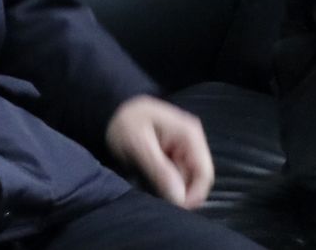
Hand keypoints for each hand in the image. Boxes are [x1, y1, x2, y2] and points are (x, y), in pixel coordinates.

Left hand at [105, 94, 214, 208]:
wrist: (112, 108)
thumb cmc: (125, 121)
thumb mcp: (139, 145)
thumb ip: (160, 170)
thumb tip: (179, 197)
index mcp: (189, 134)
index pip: (204, 172)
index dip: (194, 195)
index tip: (175, 208)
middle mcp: (192, 140)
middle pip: (196, 177)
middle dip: (181, 192)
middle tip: (157, 198)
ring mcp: (183, 146)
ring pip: (186, 178)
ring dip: (172, 188)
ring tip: (149, 186)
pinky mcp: (174, 152)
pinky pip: (177, 173)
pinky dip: (166, 182)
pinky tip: (150, 180)